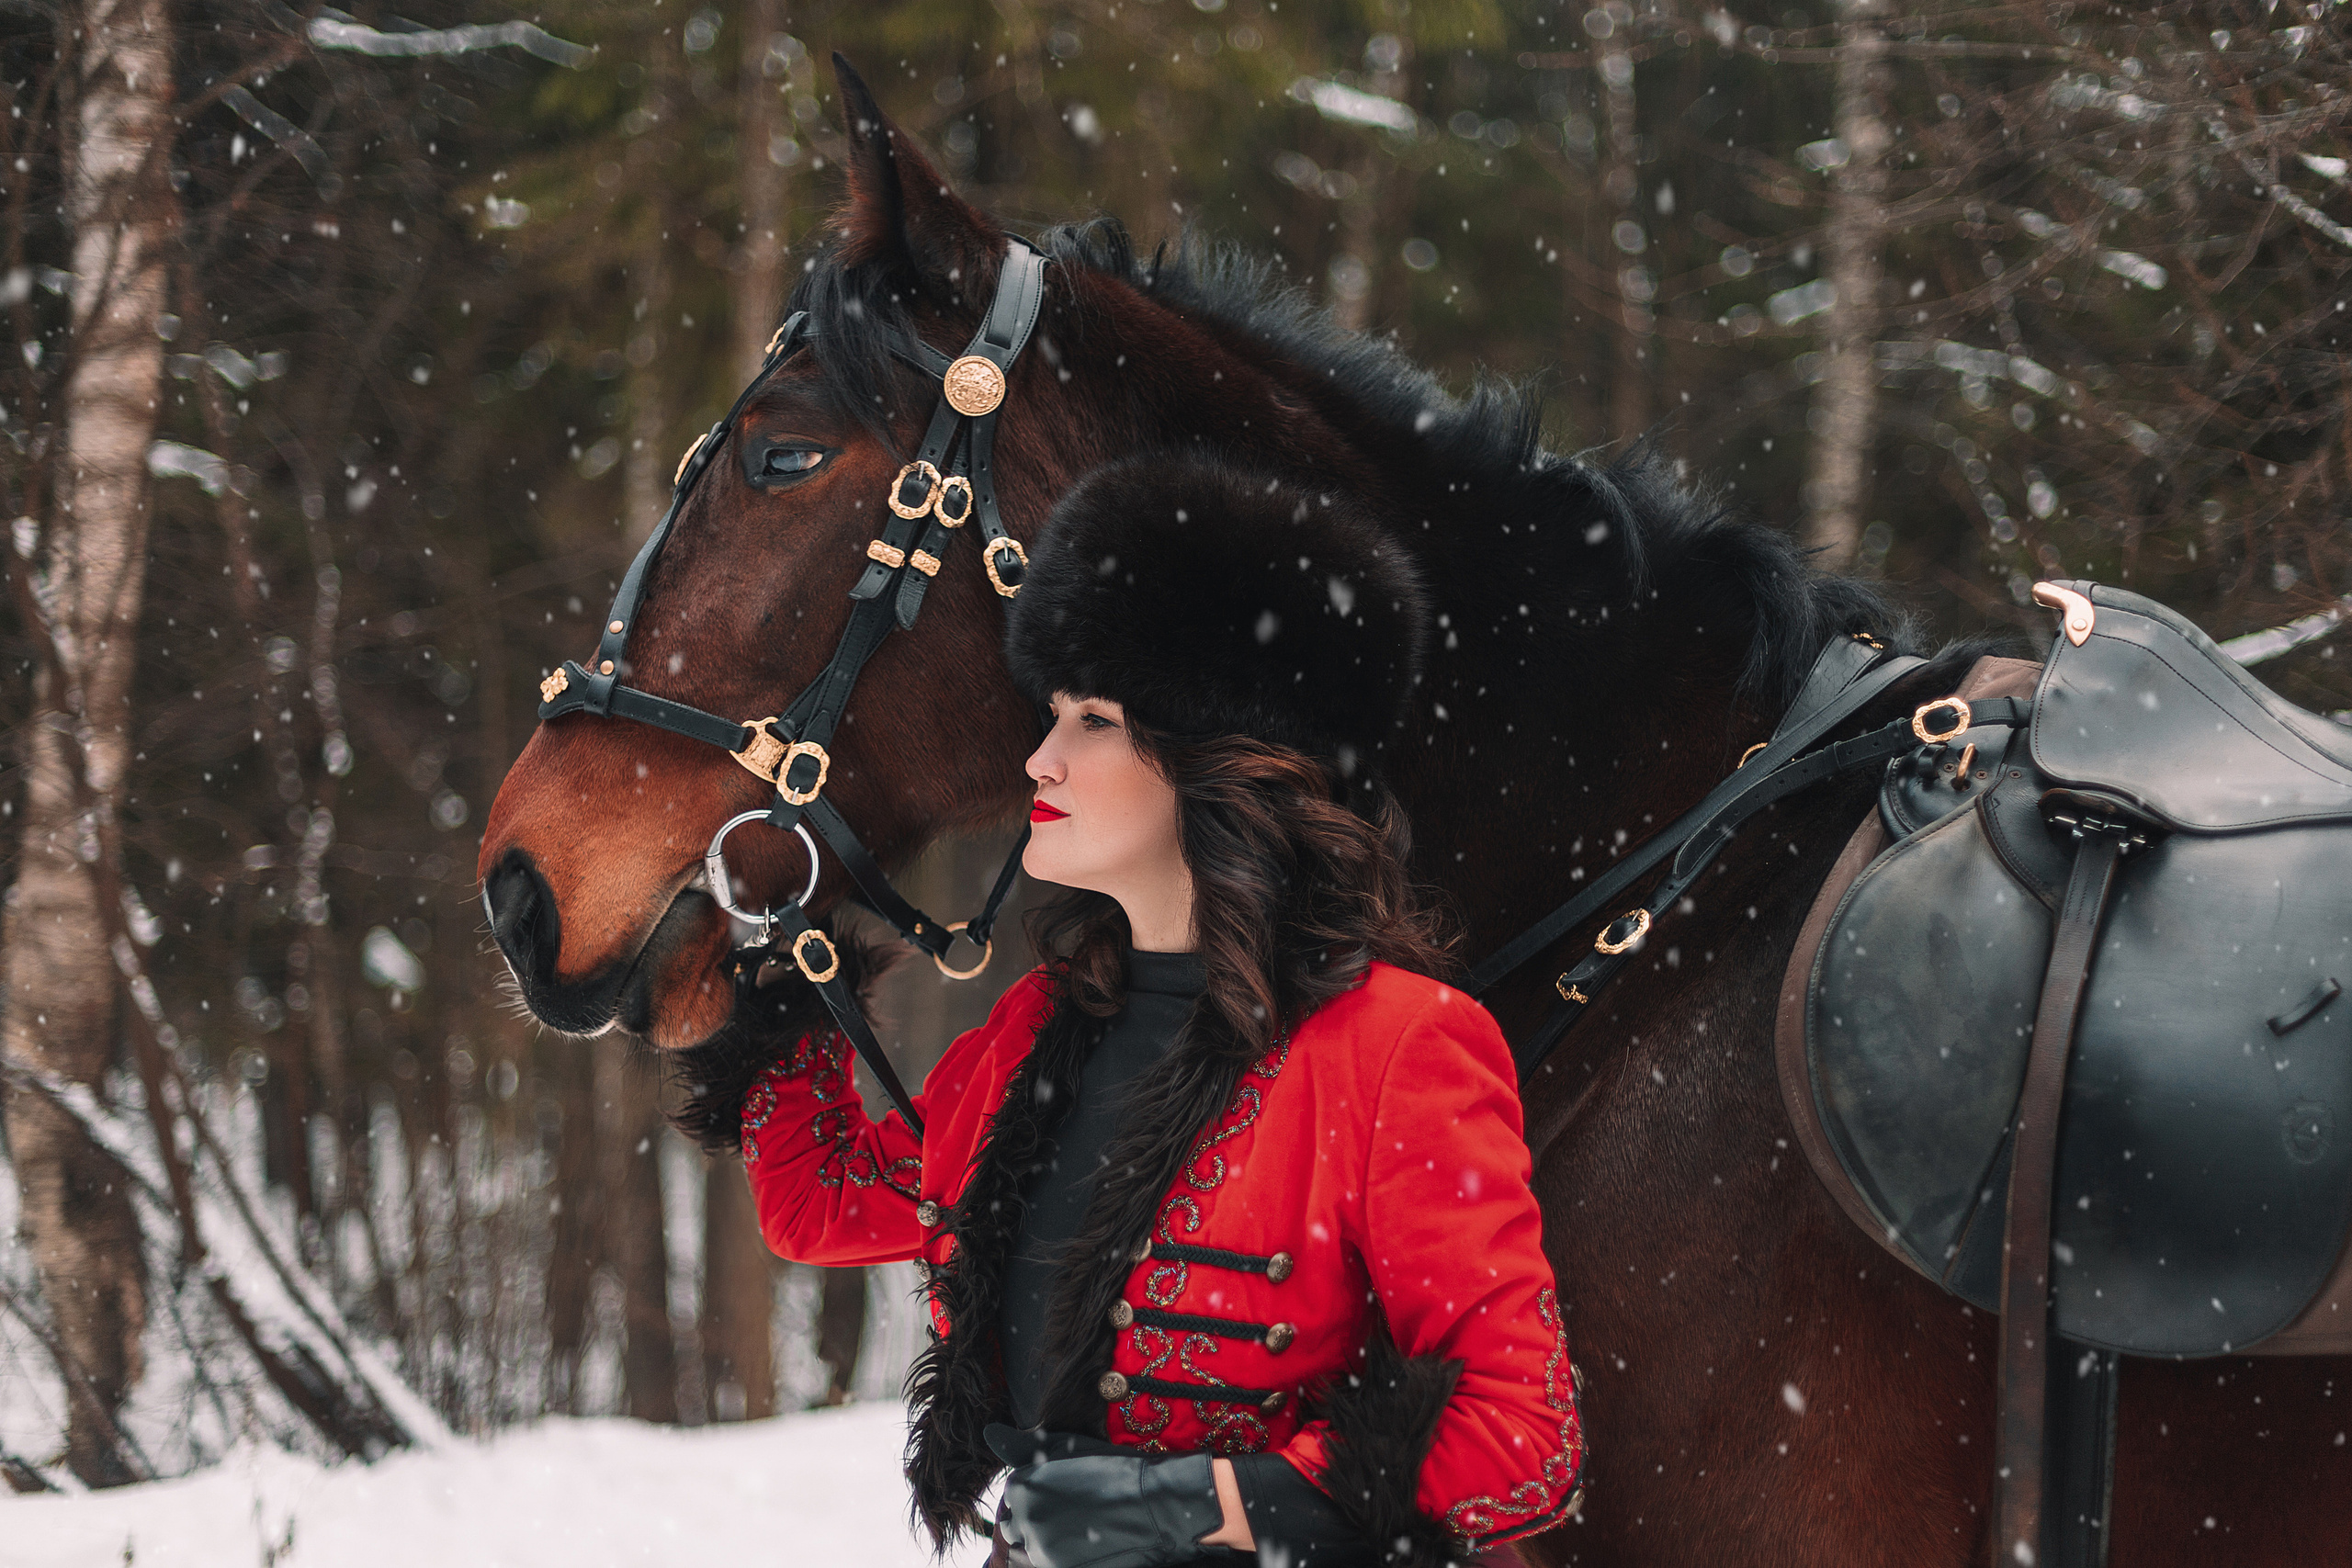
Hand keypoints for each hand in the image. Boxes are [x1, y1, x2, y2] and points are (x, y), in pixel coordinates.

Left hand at [983, 1425, 1234, 1567]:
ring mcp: (1042, 1549)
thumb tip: (988, 1432)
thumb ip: (1022, 1446)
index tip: (1064, 1492)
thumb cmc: (1113, 1469)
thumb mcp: (1067, 1447)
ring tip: (1078, 1530)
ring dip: (1045, 1541)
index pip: (1014, 1497)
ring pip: (1029, 1549)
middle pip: (1015, 1526)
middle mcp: (1025, 1518)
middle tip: (1072, 1513)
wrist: (1154, 1504)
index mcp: (1022, 1485)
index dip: (1039, 1494)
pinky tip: (1084, 1544)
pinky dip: (1060, 1556)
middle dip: (1035, 1520)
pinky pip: (1044, 1564)